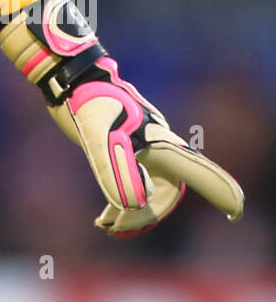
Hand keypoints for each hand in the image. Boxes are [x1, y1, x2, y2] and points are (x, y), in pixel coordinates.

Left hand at [48, 54, 244, 235]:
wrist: (68, 75)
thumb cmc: (87, 100)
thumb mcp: (98, 136)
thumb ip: (117, 169)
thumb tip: (135, 205)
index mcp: (158, 141)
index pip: (195, 170)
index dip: (217, 188)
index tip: (234, 209)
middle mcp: (154, 144)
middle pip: (165, 189)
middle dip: (147, 214)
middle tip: (116, 227)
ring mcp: (138, 145)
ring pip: (147, 188)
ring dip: (131, 211)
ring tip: (105, 223)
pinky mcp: (119, 145)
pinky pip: (129, 180)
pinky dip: (119, 200)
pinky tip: (103, 215)